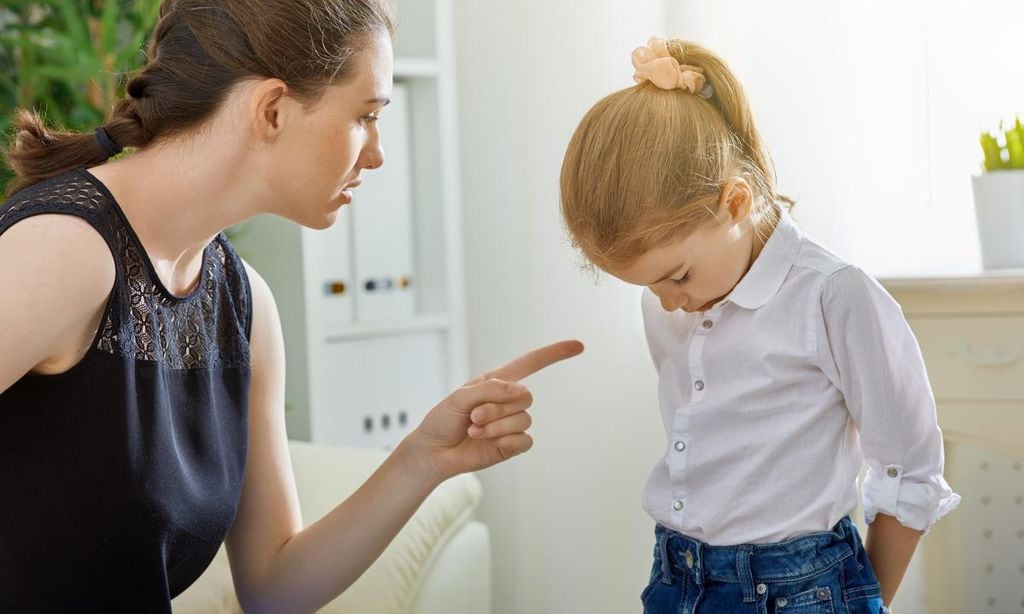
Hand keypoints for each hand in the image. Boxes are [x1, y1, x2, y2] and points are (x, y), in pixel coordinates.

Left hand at [406, 339, 583, 481]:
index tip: (578, 346)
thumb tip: (522, 391)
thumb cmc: (442, 420)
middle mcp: (507, 401)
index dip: (554, 354)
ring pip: (524, 419)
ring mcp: (511, 424)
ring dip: (496, 426)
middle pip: (526, 397)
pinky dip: (505, 440)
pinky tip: (487, 442)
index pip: (531, 363)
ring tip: (474, 430)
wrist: (433, 452)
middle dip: (497, 407)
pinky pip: (525, 440)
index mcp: (496, 382)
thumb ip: (491, 389)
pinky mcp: (511, 445)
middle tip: (474, 416)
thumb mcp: (460, 397)